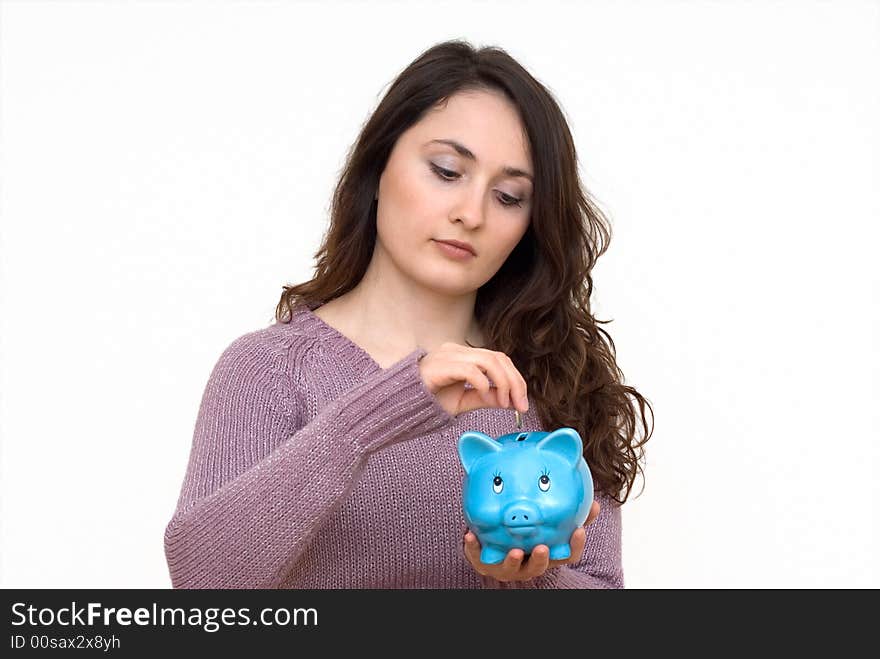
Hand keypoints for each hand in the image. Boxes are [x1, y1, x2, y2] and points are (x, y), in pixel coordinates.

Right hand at [418, 342, 528, 417]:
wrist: (399, 403)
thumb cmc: (427, 400)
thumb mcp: (463, 401)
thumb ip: (485, 398)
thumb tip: (510, 401)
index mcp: (464, 356)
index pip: (499, 359)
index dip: (515, 379)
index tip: (521, 403)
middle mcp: (458, 350)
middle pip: (499, 358)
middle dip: (515, 382)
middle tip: (520, 405)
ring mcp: (449, 355)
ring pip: (489, 360)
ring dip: (503, 383)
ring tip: (503, 404)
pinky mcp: (441, 365)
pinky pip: (470, 370)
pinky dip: (483, 384)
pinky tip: (486, 398)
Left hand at [463, 500, 600, 582]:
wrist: (496, 539)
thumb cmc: (529, 530)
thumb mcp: (550, 521)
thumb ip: (571, 511)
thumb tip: (594, 501)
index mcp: (547, 554)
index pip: (566, 555)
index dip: (573, 546)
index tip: (578, 531)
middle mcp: (529, 563)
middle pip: (539, 567)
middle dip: (541, 560)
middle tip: (543, 549)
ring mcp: (507, 566)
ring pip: (511, 568)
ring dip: (513, 561)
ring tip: (514, 551)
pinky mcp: (485, 562)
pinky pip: (478, 556)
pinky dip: (473, 547)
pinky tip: (469, 534)